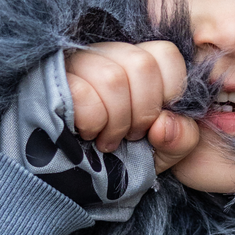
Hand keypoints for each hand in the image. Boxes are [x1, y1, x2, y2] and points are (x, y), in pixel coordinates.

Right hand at [66, 40, 199, 172]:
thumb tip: (164, 123)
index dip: (170, 90)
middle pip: (142, 64)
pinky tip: (88, 134)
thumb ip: (182, 138)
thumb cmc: (124, 159)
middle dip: (143, 111)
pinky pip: (82, 93)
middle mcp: (109, 53)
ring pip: (112, 78)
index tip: (158, 120)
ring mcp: (78, 62)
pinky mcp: (52, 79)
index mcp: (139, 62)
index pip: (166, 53)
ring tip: (109, 140)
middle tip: (132, 135)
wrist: (77, 181)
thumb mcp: (163, 152)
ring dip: (117, 121)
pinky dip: (92, 122)